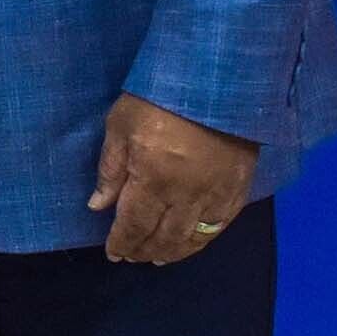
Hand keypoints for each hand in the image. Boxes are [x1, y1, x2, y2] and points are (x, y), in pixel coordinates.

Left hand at [91, 95, 257, 266]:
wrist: (218, 77)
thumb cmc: (159, 95)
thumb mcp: (120, 125)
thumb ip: (110, 169)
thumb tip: (98, 206)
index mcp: (153, 180)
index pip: (134, 225)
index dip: (122, 243)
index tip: (114, 253)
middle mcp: (185, 195)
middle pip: (163, 237)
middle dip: (144, 250)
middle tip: (133, 256)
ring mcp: (215, 193)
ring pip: (193, 237)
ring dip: (173, 252)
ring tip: (158, 258)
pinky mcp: (238, 187)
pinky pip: (220, 225)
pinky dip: (203, 239)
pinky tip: (192, 242)